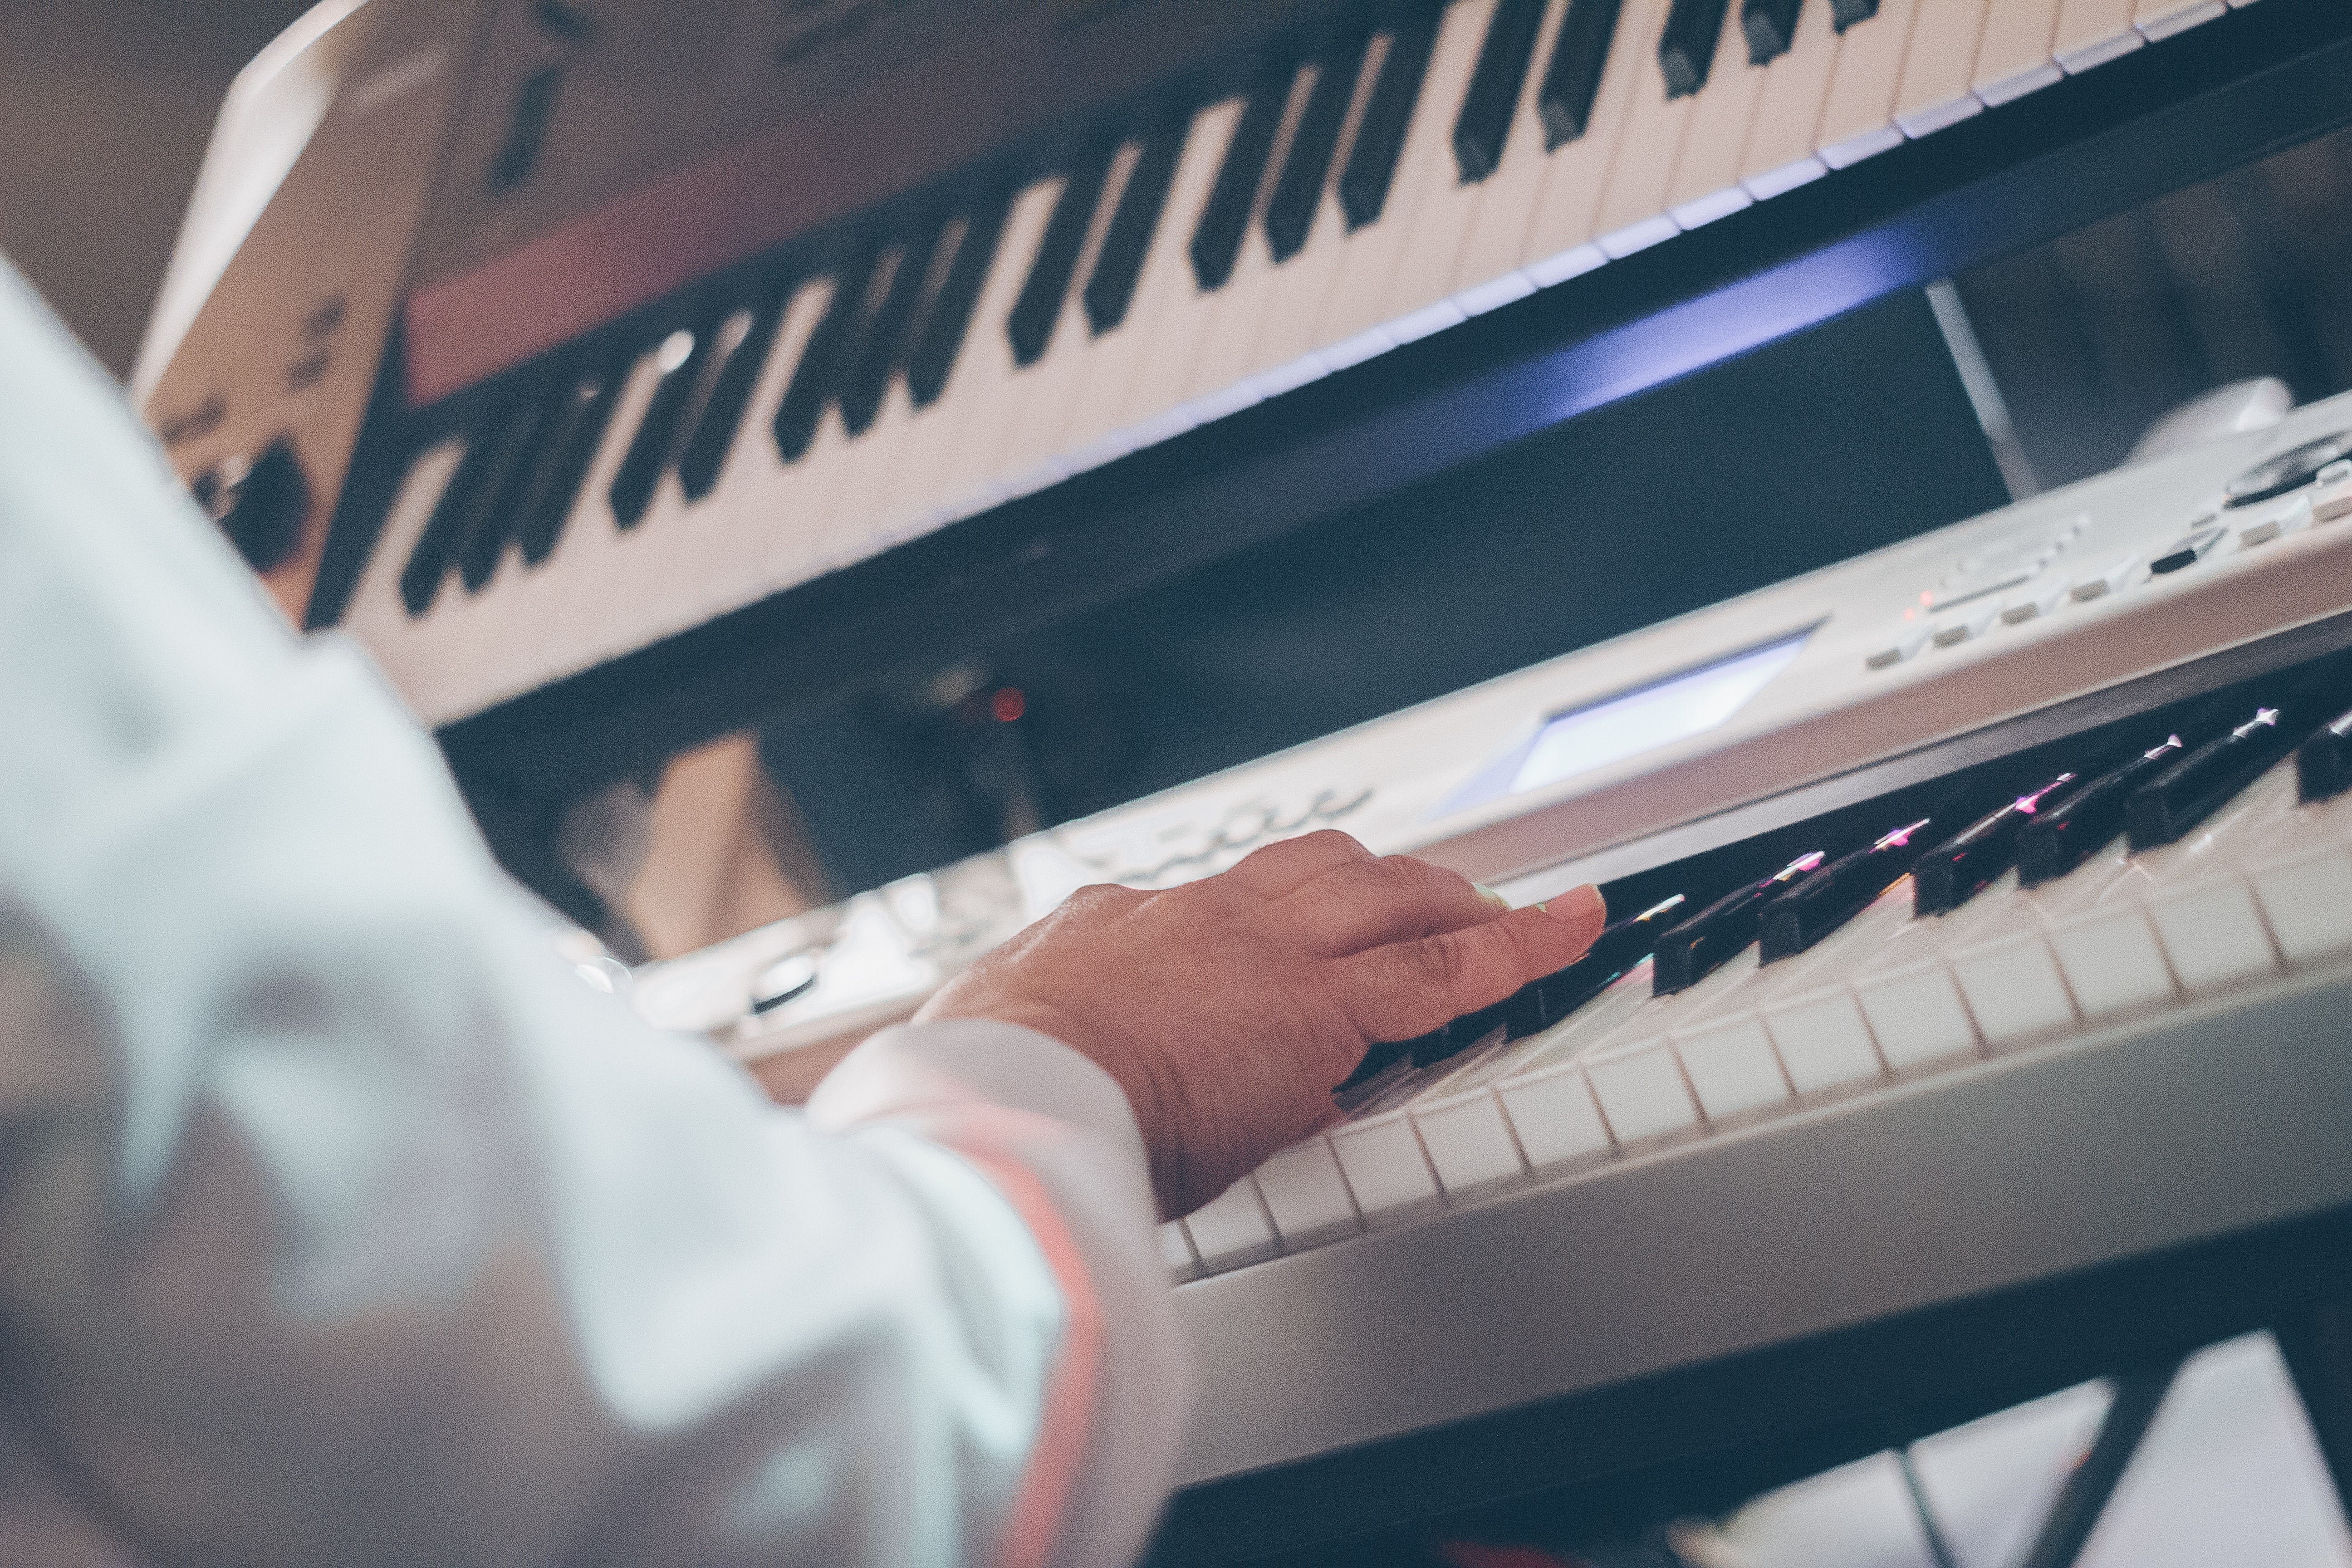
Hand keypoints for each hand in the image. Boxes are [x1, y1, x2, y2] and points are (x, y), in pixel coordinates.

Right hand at [915, 831, 1606, 1217]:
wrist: (1004, 1090)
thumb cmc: (981, 1086)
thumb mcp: (996, 1039)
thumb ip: (1027, 1037)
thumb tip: (1001, 1051)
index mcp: (1113, 930)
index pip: (1209, 909)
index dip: (1262, 918)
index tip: (1276, 935)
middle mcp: (1199, 919)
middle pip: (1314, 871)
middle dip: (1375, 880)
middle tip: (1421, 894)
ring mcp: (1268, 952)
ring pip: (1388, 896)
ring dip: (1448, 899)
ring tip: (1501, 909)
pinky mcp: (1324, 1006)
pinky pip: (1446, 968)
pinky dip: (1519, 947)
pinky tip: (1570, 934)